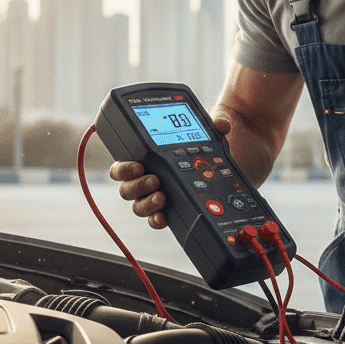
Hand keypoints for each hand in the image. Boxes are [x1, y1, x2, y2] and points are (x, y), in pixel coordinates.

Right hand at [109, 117, 231, 228]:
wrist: (216, 169)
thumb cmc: (199, 147)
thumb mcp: (206, 132)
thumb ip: (214, 123)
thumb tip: (222, 124)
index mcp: (145, 160)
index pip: (122, 166)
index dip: (125, 168)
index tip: (139, 165)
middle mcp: (144, 180)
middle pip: (127, 188)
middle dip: (137, 185)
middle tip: (155, 180)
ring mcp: (154, 197)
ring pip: (139, 205)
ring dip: (147, 203)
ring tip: (162, 197)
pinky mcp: (167, 210)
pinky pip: (155, 219)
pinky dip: (157, 220)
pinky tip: (164, 217)